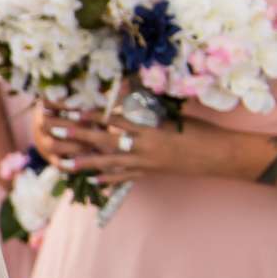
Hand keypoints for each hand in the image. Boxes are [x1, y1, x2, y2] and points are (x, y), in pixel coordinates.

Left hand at [39, 106, 194, 182]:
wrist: (221, 155)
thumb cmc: (200, 130)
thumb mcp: (173, 116)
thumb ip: (148, 112)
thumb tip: (125, 98)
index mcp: (150, 128)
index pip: (115, 120)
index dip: (92, 116)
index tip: (72, 110)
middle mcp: (144, 147)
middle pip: (105, 141)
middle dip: (78, 136)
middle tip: (55, 131)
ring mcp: (147, 163)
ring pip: (110, 162)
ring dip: (86, 162)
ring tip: (65, 162)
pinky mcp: (152, 173)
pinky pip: (126, 176)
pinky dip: (110, 178)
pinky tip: (94, 180)